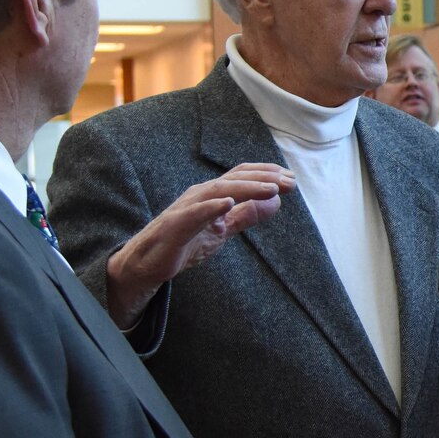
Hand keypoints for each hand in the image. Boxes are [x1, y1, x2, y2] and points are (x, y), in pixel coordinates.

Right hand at [105, 164, 292, 327]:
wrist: (147, 263)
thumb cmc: (184, 242)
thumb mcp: (222, 230)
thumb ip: (246, 216)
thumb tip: (276, 203)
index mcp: (211, 194)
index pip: (241, 176)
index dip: (266, 174)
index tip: (291, 178)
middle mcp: (199, 195)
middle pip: (234, 180)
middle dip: (264, 179)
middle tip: (290, 182)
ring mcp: (186, 209)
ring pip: (218, 191)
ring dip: (245, 188)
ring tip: (270, 189)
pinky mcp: (174, 227)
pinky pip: (192, 214)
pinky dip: (210, 207)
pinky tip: (227, 203)